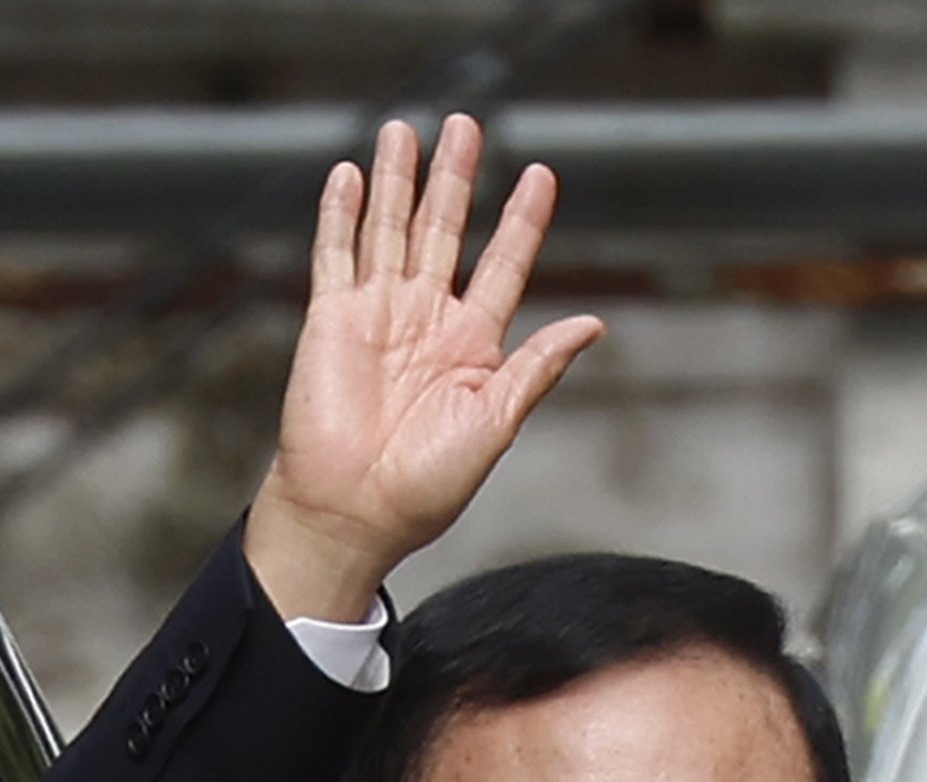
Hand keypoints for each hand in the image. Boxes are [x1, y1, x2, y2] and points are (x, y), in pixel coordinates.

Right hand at [242, 112, 604, 625]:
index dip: (523, 220)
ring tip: (408, 129)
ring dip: (399, 179)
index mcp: (474, 346)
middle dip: (456, 177)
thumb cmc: (427, 485)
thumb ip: (537, 368)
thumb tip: (593, 323)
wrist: (356, 511)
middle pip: (446, 230)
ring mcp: (379, 315)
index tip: (542, 175)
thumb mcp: (497, 424)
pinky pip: (336, 255)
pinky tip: (351, 175)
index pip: (505, 264)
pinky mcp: (332, 319)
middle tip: (467, 124)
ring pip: (392, 229)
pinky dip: (342, 214)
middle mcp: (428, 321)